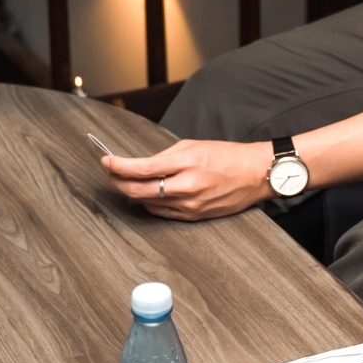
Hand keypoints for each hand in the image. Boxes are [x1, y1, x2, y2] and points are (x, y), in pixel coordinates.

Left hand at [101, 139, 271, 220]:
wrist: (256, 174)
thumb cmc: (227, 156)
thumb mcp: (194, 146)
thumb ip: (165, 156)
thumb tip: (140, 166)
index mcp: (187, 162)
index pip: (142, 167)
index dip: (118, 165)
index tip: (106, 161)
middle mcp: (187, 187)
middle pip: (138, 190)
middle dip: (118, 182)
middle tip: (110, 173)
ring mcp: (190, 205)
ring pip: (147, 202)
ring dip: (133, 192)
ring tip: (127, 181)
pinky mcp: (193, 217)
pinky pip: (161, 213)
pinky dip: (150, 203)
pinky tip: (147, 195)